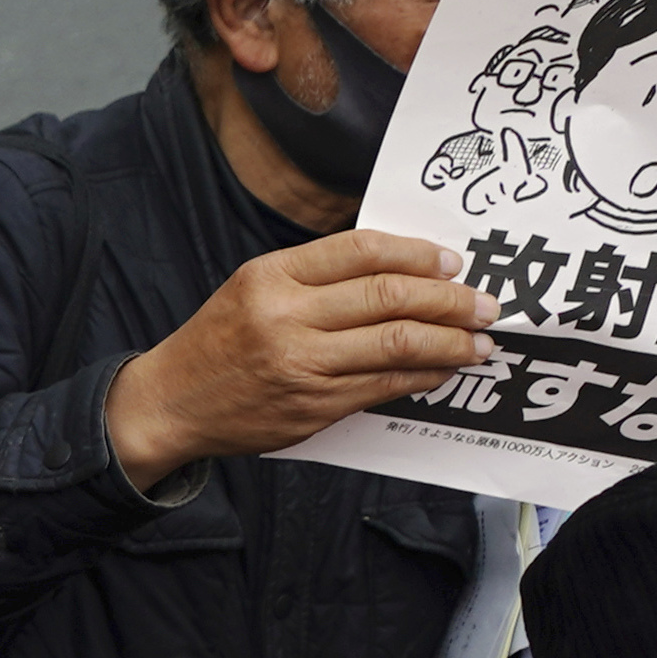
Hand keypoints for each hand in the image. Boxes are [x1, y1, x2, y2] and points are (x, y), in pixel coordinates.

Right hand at [104, 233, 493, 485]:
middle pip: (389, 296)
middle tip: (486, 303)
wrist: (171, 403)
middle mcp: (285, 317)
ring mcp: (301, 365)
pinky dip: (423, 375)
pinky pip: (385, 384)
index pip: (361, 251)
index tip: (454, 260)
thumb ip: (316, 277)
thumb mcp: (253, 288)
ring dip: (451, 342)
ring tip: (479, 342)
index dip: (417, 253)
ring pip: (397, 343)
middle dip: (450, 299)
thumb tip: (400, 271)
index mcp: (270, 277)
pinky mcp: (314, 406)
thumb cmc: (218, 343)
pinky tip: (443, 370)